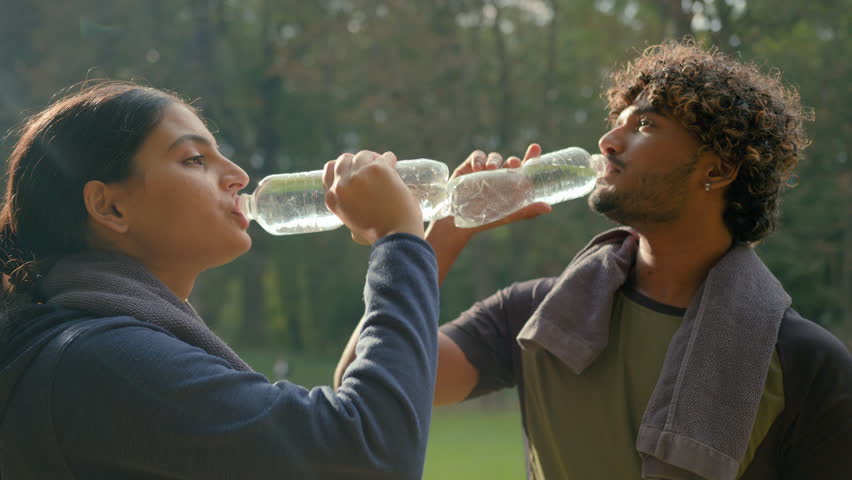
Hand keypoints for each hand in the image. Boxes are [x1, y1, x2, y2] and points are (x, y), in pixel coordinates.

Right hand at [323, 150, 423, 244]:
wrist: (395, 235)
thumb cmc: (378, 235)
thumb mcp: (353, 225)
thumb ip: (351, 214)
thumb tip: (357, 212)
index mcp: (332, 198)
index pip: (329, 169)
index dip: (342, 167)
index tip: (354, 169)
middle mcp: (341, 185)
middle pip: (344, 159)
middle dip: (357, 161)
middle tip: (370, 167)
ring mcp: (358, 175)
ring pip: (363, 155)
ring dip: (373, 159)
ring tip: (384, 166)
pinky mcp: (378, 169)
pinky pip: (384, 157)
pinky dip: (390, 159)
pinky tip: (393, 163)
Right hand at [427, 143, 551, 237]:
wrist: (458, 221)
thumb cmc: (485, 218)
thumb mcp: (508, 215)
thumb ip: (527, 211)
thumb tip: (549, 208)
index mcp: (511, 185)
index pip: (524, 169)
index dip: (531, 158)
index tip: (535, 148)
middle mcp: (500, 176)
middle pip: (511, 161)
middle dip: (513, 160)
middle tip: (513, 164)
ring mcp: (485, 171)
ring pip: (495, 157)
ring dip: (495, 160)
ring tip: (491, 168)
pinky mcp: (469, 167)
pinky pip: (477, 156)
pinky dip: (478, 159)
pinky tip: (477, 167)